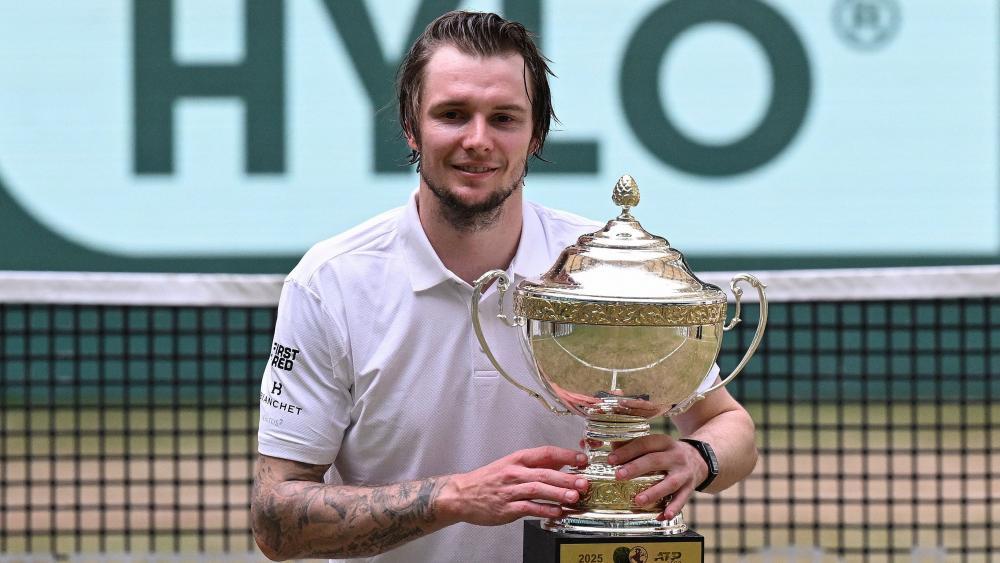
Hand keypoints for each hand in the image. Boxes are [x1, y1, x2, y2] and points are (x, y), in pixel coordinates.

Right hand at [442, 446, 588, 525]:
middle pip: (545, 473)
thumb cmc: (488, 480)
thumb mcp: (511, 465)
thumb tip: (562, 463)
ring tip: (574, 497)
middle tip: (583, 482)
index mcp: (517, 459)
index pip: (546, 453)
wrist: (462, 495)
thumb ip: (536, 465)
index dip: (566, 455)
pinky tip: (557, 512)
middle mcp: (514, 473)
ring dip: (558, 493)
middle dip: (567, 478)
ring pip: (538, 489)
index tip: (582, 460)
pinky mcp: (506, 508)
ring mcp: (510, 491)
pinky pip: (528, 508)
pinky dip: (544, 509)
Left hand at [606, 435, 705, 520]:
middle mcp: (675, 456)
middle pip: (655, 461)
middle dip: (636, 468)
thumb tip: (613, 447)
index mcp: (664, 443)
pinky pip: (682, 499)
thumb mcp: (657, 445)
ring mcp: (684, 473)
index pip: (645, 443)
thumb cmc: (669, 453)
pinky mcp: (690, 488)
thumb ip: (636, 445)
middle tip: (619, 476)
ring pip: (670, 483)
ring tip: (638, 500)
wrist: (701, 459)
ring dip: (654, 493)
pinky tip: (663, 516)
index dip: (627, 451)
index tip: (611, 459)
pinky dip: (673, 508)